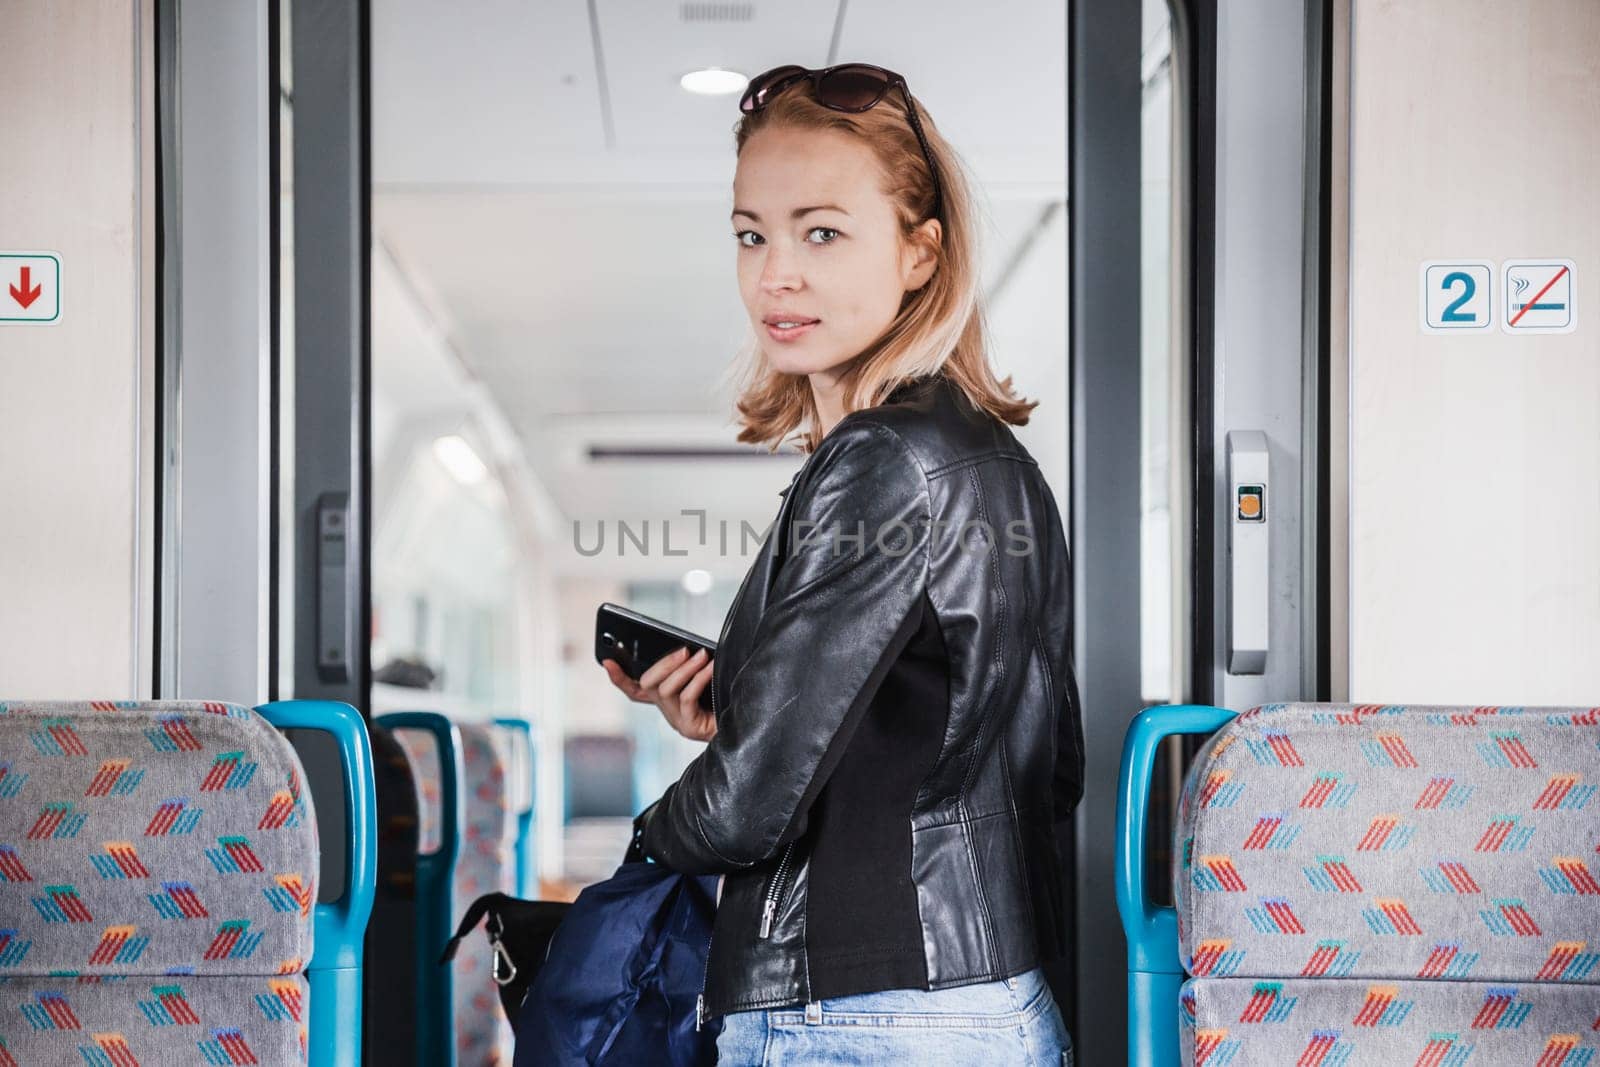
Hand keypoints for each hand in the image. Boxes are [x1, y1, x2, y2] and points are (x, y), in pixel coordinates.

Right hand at [600, 646, 717, 741]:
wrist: (748, 724)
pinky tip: (710, 667)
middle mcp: (667, 711)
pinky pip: (686, 698)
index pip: (634, 690)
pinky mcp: (689, 727)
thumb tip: (686, 647)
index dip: (619, 677)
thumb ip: (690, 666)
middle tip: (683, 650)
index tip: (607, 660)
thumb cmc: (726, 697)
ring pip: (666, 690)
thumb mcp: (704, 678)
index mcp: (667, 700)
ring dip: (684, 669)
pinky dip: (698, 679)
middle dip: (663, 664)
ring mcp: (676, 721)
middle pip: (648, 685)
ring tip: (702, 655)